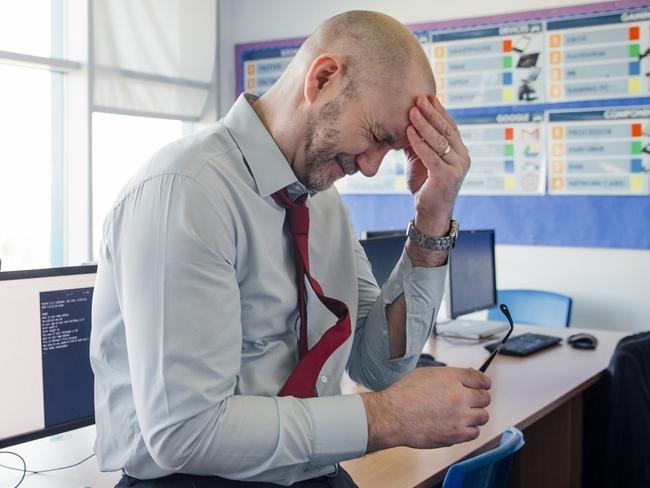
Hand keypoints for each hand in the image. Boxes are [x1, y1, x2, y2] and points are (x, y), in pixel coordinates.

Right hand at [361, 367, 490, 450]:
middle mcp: (459, 396)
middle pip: (485, 397)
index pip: (481, 378)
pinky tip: (457, 426)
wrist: (392, 416)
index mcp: (451, 378)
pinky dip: (468, 430)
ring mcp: (459, 416)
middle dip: (478, 399)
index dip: (483, 383)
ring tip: (462, 415)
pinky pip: (474, 433)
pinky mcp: (456, 434)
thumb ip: (448, 376)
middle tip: (470, 402)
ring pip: (483, 416)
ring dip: (475, 415)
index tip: (483, 386)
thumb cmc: (403, 395)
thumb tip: (464, 378)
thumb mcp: (425, 374)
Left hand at [405, 96, 470, 235]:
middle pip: (447, 130)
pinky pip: (431, 156)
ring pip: (439, 141)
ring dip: (425, 125)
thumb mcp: (422, 160)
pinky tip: (409, 132)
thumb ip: (419, 143)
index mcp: (460, 152)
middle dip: (432, 113)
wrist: (430, 213)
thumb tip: (407, 123)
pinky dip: (419, 143)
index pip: (450, 127)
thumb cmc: (425, 186)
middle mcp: (462, 158)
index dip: (440, 111)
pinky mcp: (446, 177)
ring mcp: (457, 167)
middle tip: (420, 99)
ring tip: (412, 111)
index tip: (429, 97)